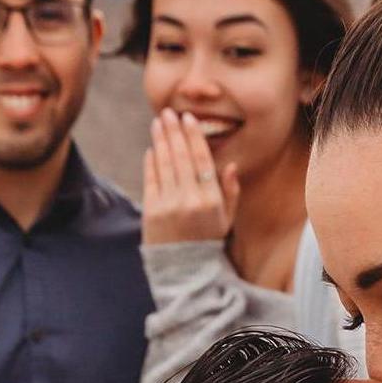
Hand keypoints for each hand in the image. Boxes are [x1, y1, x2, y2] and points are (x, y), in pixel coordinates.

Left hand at [141, 109, 239, 246]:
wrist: (183, 269)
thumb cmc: (207, 240)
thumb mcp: (226, 219)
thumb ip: (230, 191)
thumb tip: (229, 165)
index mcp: (212, 199)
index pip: (202, 159)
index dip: (194, 136)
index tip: (188, 118)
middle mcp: (191, 199)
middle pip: (181, 156)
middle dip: (174, 131)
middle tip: (168, 113)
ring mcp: (170, 204)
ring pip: (164, 163)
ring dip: (160, 140)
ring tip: (158, 124)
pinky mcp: (152, 210)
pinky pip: (151, 178)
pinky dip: (151, 161)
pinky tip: (152, 148)